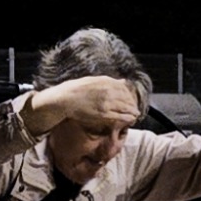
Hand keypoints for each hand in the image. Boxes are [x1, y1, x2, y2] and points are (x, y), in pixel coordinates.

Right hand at [26, 74, 140, 135]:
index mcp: (105, 81)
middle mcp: (107, 91)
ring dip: (132, 111)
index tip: (132, 99)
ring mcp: (106, 103)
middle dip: (132, 104)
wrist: (65, 99)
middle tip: (135, 109)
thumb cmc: (76, 90)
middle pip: (126, 98)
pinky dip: (127, 118)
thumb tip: (123, 81)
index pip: (123, 88)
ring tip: (135, 115)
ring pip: (124, 107)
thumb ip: (109, 81)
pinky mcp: (103, 114)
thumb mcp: (93, 80)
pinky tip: (131, 119)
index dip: (129, 95)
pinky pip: (119, 116)